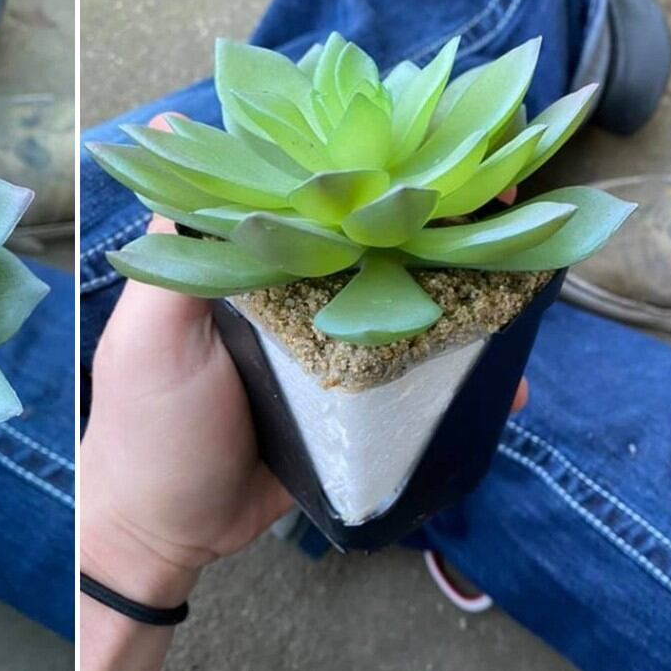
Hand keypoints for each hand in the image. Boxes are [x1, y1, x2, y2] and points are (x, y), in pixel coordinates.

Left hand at [80, 114, 529, 607]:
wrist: (167, 532)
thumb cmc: (147, 424)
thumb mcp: (151, 332)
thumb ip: (178, 252)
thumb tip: (164, 137)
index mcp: (245, 263)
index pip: (311, 199)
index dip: (362, 171)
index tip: (425, 144)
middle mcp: (290, 294)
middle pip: (369, 248)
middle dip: (432, 226)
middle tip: (502, 206)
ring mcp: (325, 349)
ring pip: (401, 308)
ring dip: (459, 295)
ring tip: (523, 276)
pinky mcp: (350, 406)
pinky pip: (410, 380)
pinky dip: (456, 377)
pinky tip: (504, 377)